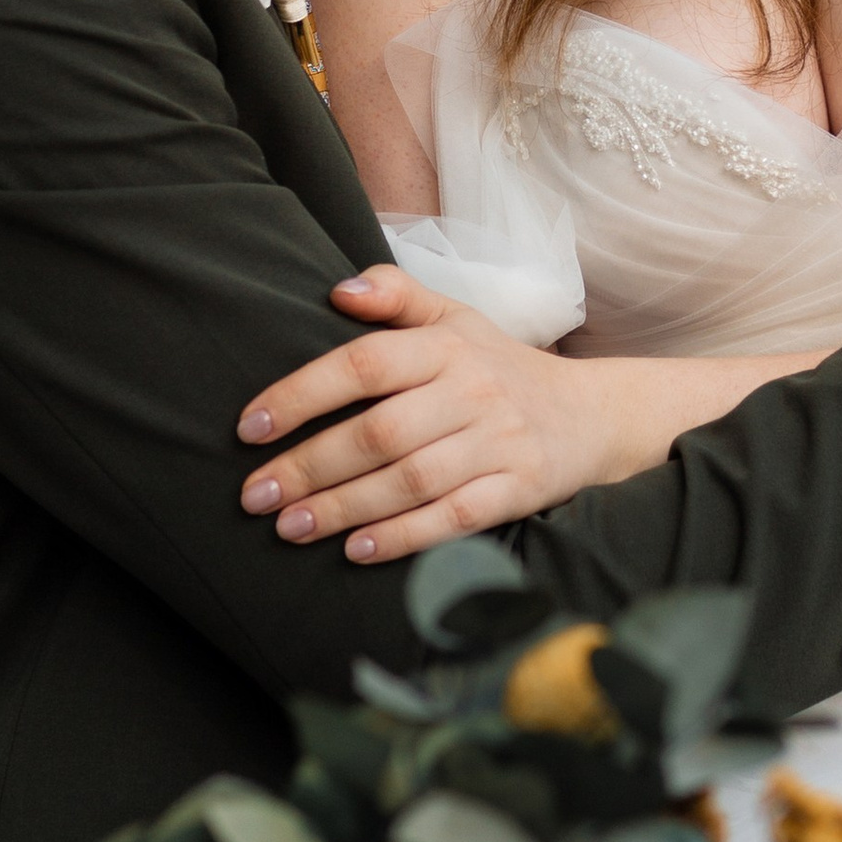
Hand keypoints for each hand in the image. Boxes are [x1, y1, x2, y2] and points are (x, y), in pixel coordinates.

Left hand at [235, 268, 629, 562]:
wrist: (591, 414)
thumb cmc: (500, 367)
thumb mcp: (455, 318)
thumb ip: (395, 295)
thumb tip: (337, 290)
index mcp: (446, 346)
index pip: (363, 364)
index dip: (302, 395)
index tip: (251, 427)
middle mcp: (472, 391)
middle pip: (378, 432)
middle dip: (308, 467)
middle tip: (254, 496)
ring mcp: (497, 443)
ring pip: (409, 480)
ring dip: (342, 508)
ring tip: (289, 528)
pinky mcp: (518, 490)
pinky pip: (453, 518)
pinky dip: (403, 537)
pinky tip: (356, 551)